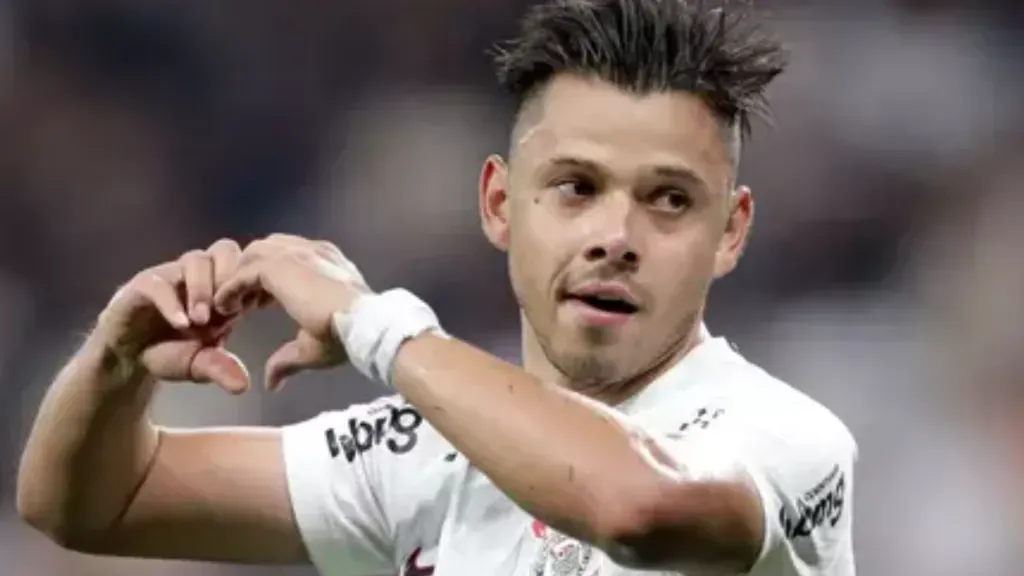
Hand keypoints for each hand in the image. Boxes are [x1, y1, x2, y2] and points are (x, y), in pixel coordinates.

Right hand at [95, 239, 264, 393]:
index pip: (246, 265)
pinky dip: (172, 303)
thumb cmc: (169, 353)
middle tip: (231, 310)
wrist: (126, 358)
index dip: (253, 282)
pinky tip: (181, 325)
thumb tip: (243, 386)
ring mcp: (171, 275)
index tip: (257, 307)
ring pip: (195, 260)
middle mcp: (200, 275)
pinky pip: (159, 283)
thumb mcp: (199, 365)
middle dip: (232, 276)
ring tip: (201, 322)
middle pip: (225, 250)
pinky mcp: (143, 284)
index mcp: (222, 288)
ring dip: (203, 289)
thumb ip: (220, 368)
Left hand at [214, 234, 372, 388]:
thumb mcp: (313, 347)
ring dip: (238, 278)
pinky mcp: (278, 265)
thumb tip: (271, 383)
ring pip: (251, 256)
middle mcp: (311, 251)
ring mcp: (295, 254)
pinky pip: (243, 272)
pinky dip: (230, 288)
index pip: (289, 258)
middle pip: (267, 249)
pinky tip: (224, 307)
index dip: (270, 281)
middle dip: (251, 272)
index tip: (258, 305)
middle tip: (242, 304)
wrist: (361, 327)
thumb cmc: (347, 337)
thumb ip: (288, 358)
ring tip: (229, 306)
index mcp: (326, 263)